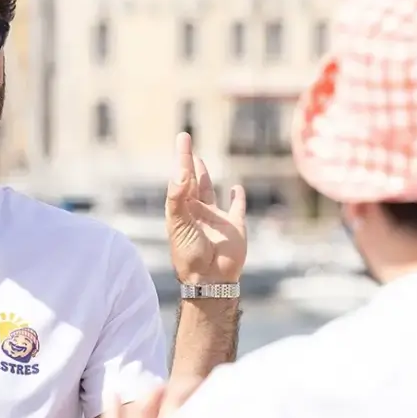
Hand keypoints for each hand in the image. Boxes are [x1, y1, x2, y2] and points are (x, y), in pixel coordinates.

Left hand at [165, 133, 246, 283]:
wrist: (210, 279)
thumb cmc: (189, 254)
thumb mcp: (179, 222)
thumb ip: (178, 195)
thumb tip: (181, 169)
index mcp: (181, 210)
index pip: (180, 178)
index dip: (182, 158)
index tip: (183, 138)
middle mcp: (197, 212)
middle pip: (192, 182)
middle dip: (189, 164)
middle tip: (186, 144)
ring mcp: (216, 219)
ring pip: (210, 192)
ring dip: (204, 177)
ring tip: (200, 162)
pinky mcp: (235, 226)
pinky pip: (237, 208)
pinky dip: (237, 198)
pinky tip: (235, 188)